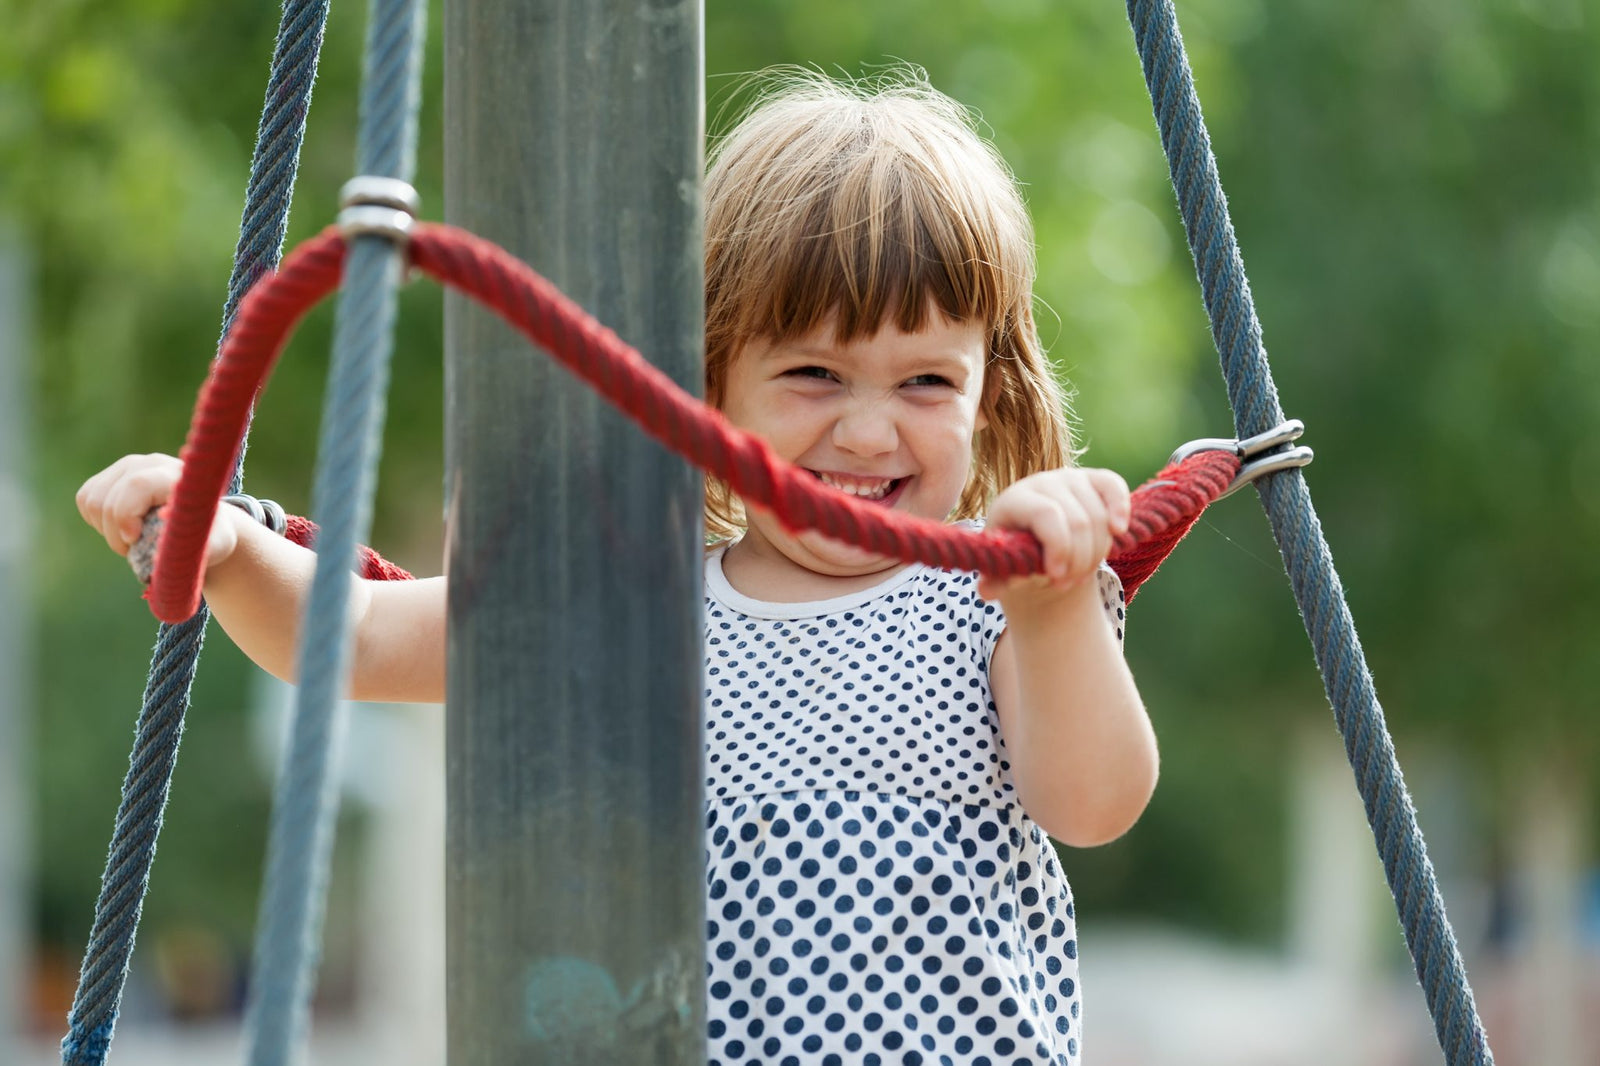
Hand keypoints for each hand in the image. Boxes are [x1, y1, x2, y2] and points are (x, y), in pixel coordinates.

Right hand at [75, 453, 243, 571]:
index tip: (133, 540)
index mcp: (179, 476)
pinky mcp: (112, 475)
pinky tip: (122, 527)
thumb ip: (194, 540)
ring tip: (133, 539)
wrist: (205, 526)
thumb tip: (163, 525)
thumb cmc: (210, 537)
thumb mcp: (212, 545)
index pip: (137, 485)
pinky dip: (98, 521)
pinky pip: (85, 499)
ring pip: (91, 499)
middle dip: (115, 534)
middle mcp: (152, 463)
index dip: (125, 515)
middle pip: (108, 498)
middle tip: (135, 549)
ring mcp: (128, 466)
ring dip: (106, 528)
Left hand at [978, 467, 1129, 603]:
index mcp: (1014, 500)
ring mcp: (1070, 477)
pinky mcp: (1094, 479)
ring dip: (1096, 553)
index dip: (1059, 547)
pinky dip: (1120, 509)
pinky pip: (1114, 486)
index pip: (1047, 514)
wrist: (1037, 544)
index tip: (1058, 576)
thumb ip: (999, 579)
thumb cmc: (1019, 557)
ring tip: (1080, 573)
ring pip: (1099, 517)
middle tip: (1066, 583)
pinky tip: (1118, 532)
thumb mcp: (1007, 569)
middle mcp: (1041, 482)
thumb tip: (987, 591)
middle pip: (1078, 522)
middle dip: (1078, 561)